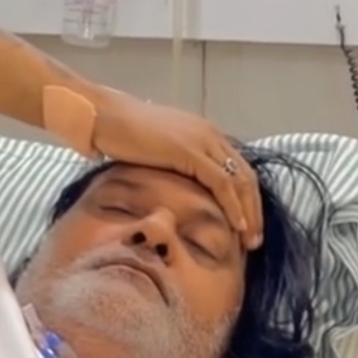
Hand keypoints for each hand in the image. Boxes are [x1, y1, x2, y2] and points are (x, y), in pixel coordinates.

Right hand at [88, 86, 262, 247]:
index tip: (249, 228)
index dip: (248, 201)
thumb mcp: (160, 156)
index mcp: (206, 135)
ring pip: (240, 182)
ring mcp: (203, 141)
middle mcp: (210, 136)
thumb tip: (184, 198)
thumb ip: (178, 170)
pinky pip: (222, 183)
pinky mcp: (191, 151)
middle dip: (254, 211)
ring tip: (250, 241)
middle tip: (255, 241)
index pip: (239, 171)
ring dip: (249, 214)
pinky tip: (237, 226)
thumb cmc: (122, 137)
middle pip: (246, 178)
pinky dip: (233, 207)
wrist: (102, 117)